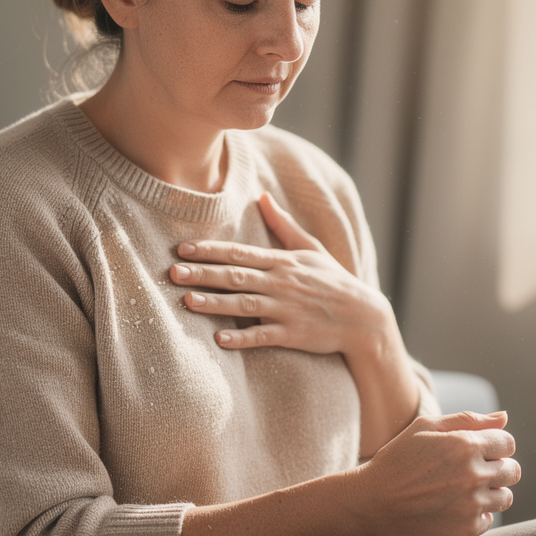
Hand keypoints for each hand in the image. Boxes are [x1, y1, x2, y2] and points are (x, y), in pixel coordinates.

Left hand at [171, 193, 390, 355]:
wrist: (364, 317)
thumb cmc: (334, 281)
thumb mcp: (312, 249)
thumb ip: (284, 225)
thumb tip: (262, 196)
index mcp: (282, 261)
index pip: (239, 253)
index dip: (209, 250)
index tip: (182, 249)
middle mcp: (281, 283)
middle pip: (235, 276)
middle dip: (202, 273)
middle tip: (172, 272)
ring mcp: (287, 309)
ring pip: (244, 304)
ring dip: (214, 303)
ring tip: (187, 301)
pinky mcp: (294, 334)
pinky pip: (263, 336)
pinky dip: (242, 338)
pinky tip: (219, 339)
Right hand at [350, 411, 519, 535]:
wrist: (373, 503)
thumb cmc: (398, 460)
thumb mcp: (426, 427)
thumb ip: (468, 420)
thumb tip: (504, 417)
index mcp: (466, 444)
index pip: (508, 442)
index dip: (494, 445)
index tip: (477, 451)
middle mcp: (474, 474)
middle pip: (513, 470)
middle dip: (497, 467)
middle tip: (470, 471)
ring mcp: (472, 504)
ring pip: (506, 497)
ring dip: (490, 492)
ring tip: (462, 490)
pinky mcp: (467, 529)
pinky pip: (489, 519)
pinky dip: (476, 514)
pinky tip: (453, 507)